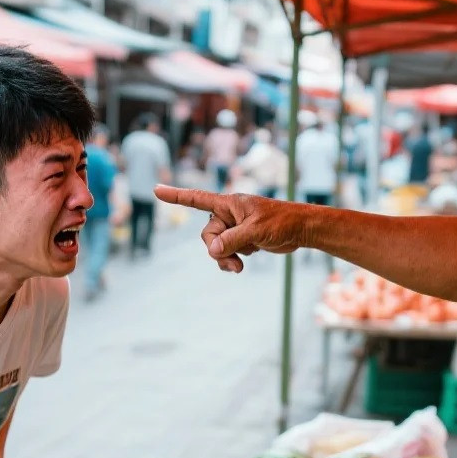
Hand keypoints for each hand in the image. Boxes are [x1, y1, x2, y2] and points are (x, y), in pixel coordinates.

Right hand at [154, 185, 308, 272]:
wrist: (300, 230)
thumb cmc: (281, 222)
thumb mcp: (256, 231)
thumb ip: (233, 240)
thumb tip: (213, 250)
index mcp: (229, 204)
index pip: (197, 199)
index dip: (176, 196)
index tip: (156, 190)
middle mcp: (228, 214)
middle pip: (208, 234)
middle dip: (217, 250)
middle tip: (234, 261)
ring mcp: (234, 227)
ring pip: (216, 246)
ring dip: (225, 258)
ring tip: (240, 267)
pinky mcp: (242, 239)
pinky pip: (227, 252)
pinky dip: (231, 260)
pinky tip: (243, 263)